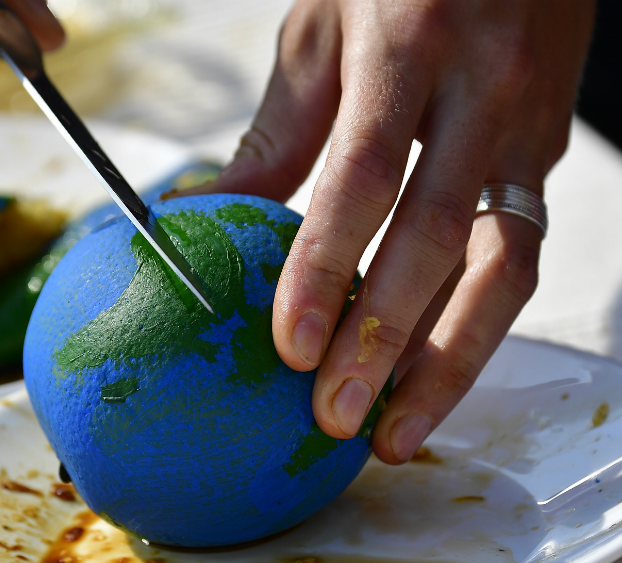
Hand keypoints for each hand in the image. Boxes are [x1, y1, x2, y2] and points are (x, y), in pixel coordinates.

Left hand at [184, 0, 594, 462]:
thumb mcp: (321, 32)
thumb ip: (276, 133)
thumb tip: (204, 214)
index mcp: (407, 48)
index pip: (363, 176)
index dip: (325, 266)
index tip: (290, 344)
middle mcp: (483, 91)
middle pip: (436, 238)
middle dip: (386, 342)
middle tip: (333, 415)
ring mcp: (528, 128)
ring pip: (503, 266)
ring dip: (449, 362)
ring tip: (396, 431)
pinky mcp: (547, 155)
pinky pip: (517, 254)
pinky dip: (474, 325)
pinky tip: (433, 375)